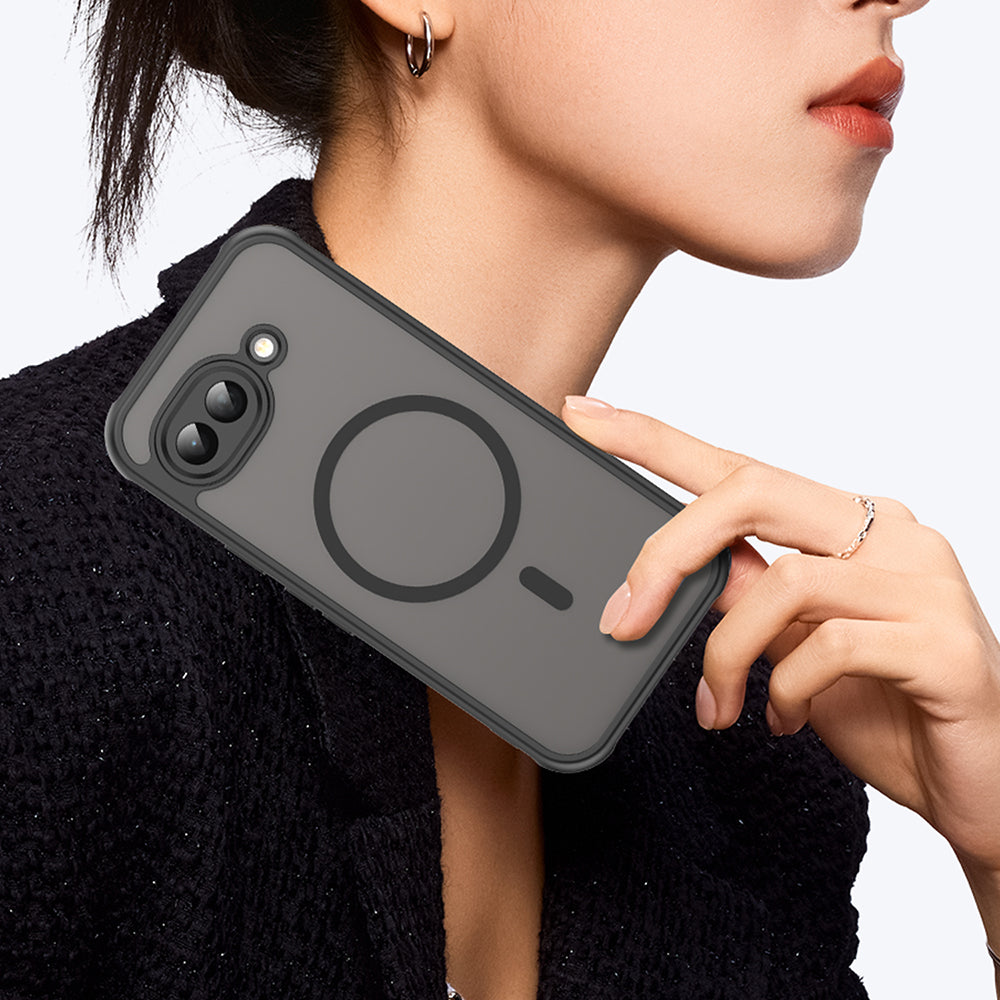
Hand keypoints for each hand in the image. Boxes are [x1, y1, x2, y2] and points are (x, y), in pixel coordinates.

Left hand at [561, 394, 999, 880]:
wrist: (981, 785)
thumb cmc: (886, 705)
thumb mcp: (793, 642)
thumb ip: (743, 597)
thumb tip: (668, 574)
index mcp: (849, 524)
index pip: (739, 465)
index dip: (654, 438)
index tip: (585, 414)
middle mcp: (891, 533)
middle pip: (751, 490)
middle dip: (667, 551)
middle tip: (622, 616)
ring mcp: (923, 582)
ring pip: (782, 580)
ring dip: (725, 653)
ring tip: (718, 706)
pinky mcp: (944, 644)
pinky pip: (830, 646)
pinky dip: (785, 690)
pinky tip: (785, 719)